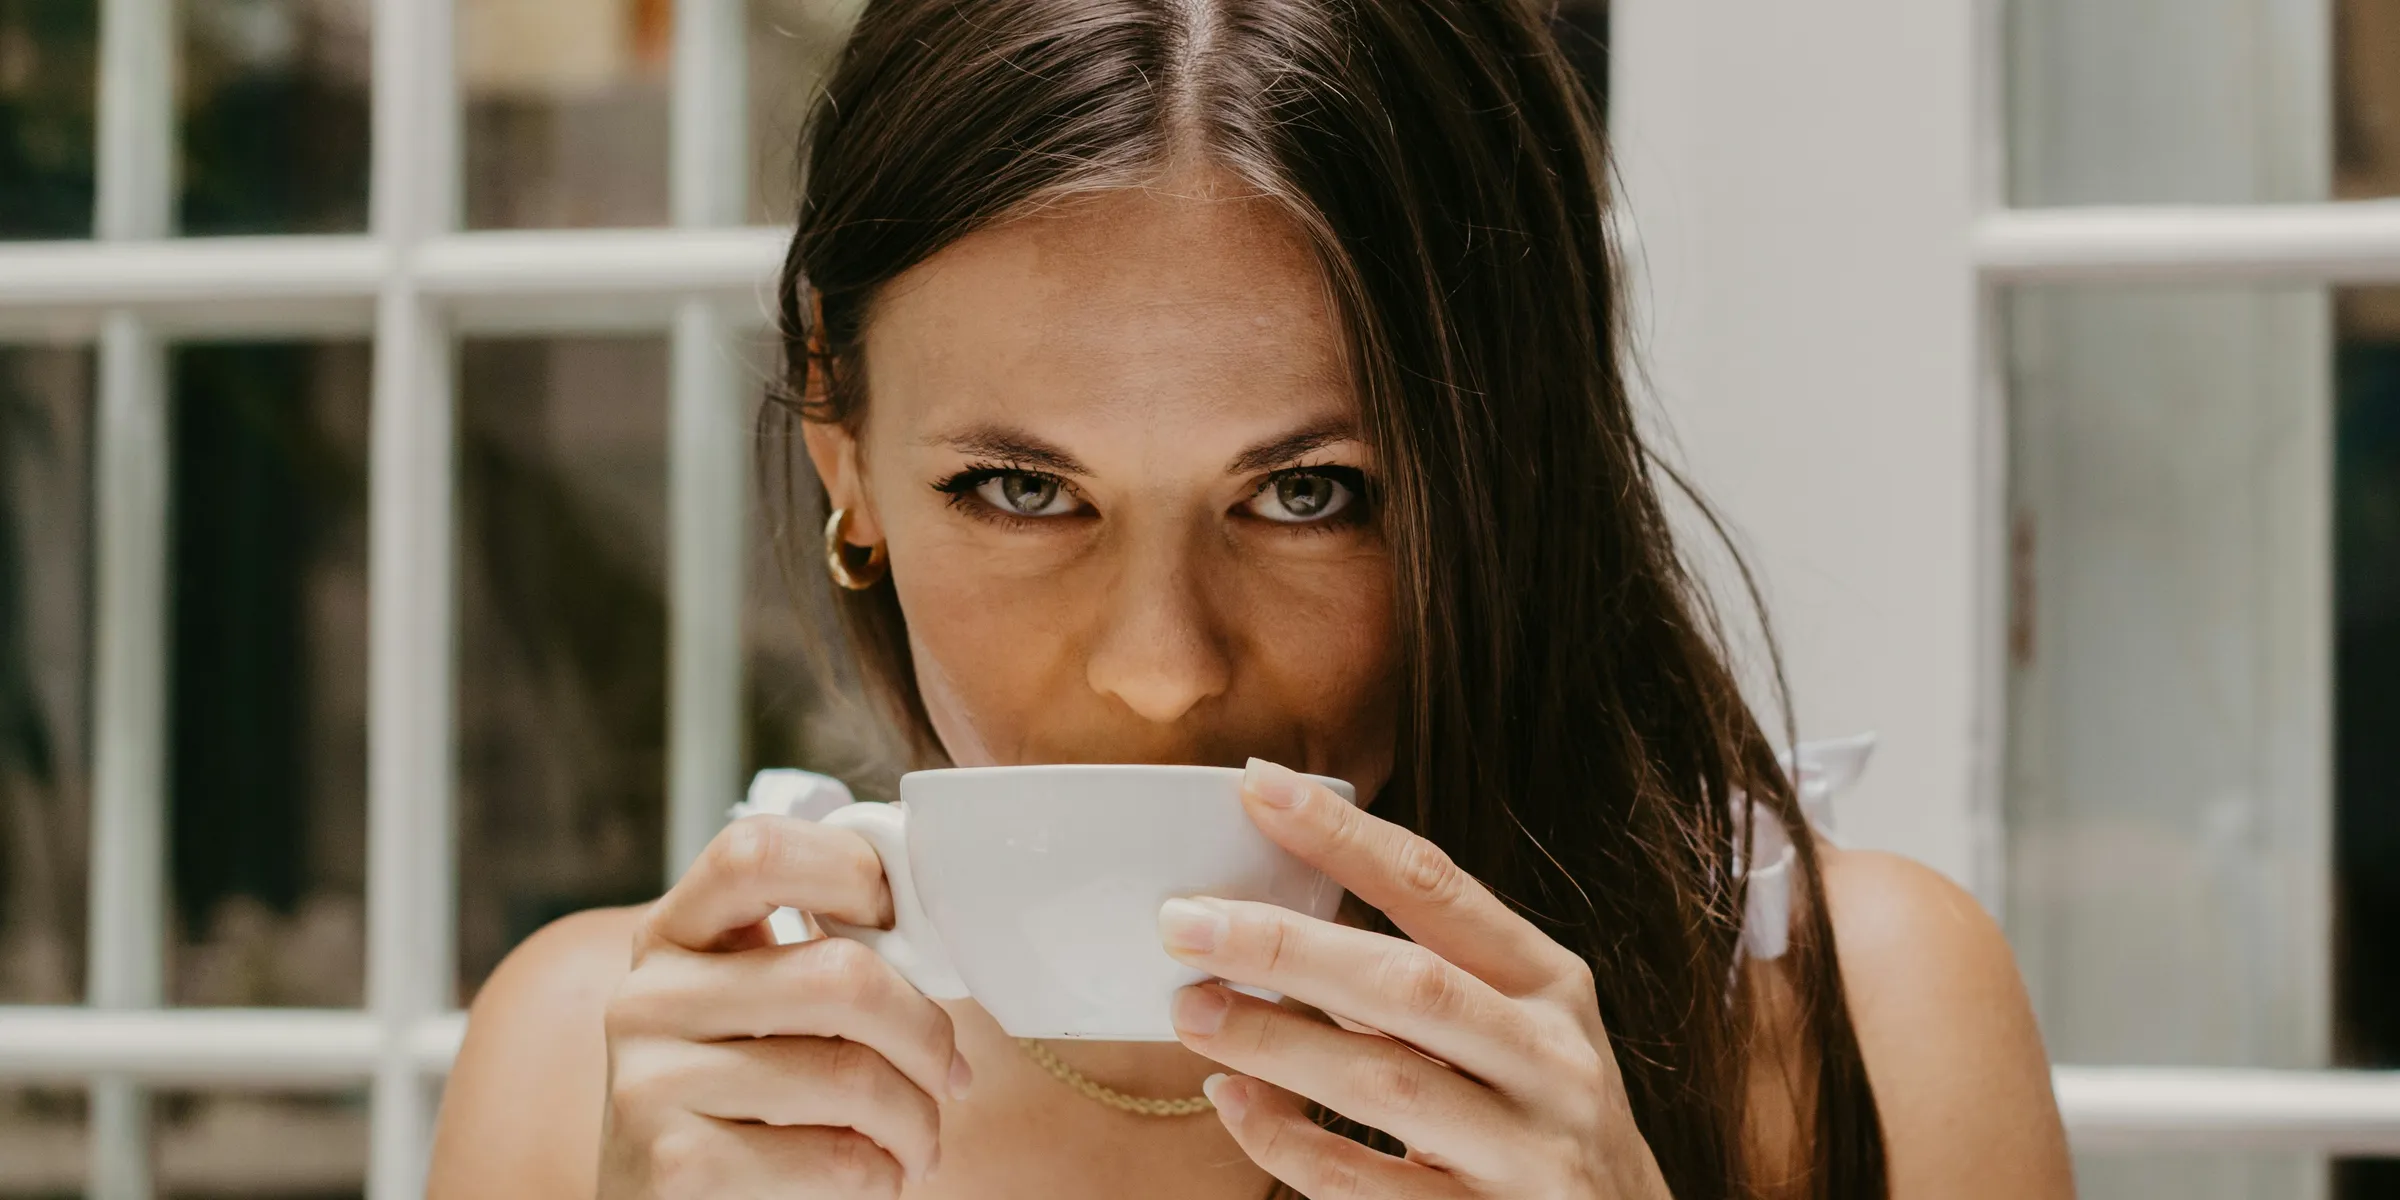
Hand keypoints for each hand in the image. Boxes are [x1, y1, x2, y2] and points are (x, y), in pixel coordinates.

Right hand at [599, 815, 969, 1197]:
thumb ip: (815, 958)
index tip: (900, 923)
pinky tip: (874, 1176)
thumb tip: (938, 939)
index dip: (851, 871)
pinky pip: (835, 1159)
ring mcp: (652, 1083)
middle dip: (925, 1034)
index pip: (757, 850)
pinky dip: (882, 1175)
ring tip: (918, 1139)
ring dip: (916, 1118)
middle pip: (837, 975)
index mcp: (675, 934)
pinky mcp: (675, 1168)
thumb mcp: (754, 1009)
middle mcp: (649, 998)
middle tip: (950, 1074)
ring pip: (851, 1076)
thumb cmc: (739, 1102)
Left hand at [1159, 759, 1672, 1199]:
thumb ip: (1420, 974)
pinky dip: (1287, 1141)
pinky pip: (1364, 1186)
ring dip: (1276, 1044)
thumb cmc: (1536, 1112)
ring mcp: (1523, 1152)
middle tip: (1185, 921)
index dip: (1344, 835)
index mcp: (1548, 985)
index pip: (1439, 887)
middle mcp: (1549, 1060)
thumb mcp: (1513, 1026)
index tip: (1256, 786)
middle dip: (1289, 947)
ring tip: (1193, 1009)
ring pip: (1385, 1086)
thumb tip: (1266, 911)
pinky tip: (1233, 1101)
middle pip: (1410, 987)